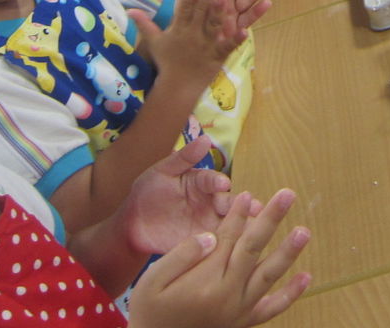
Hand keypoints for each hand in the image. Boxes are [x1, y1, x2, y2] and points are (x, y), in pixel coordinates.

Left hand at [120, 134, 251, 255]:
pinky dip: (229, 248)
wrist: (133, 224)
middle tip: (254, 208)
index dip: (218, 183)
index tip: (223, 184)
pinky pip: (218, 246)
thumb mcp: (162, 171)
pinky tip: (240, 250)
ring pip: (231, 225)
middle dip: (242, 205)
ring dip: (243, 226)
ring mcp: (208, 224)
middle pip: (230, 204)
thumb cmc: (148, 191)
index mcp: (201, 183)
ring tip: (256, 228)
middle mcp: (210, 203)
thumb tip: (206, 138)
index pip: (213, 181)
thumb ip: (184, 157)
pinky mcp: (203, 244)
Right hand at [127, 189, 311, 327]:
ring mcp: (239, 310)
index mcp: (205, 280)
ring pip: (268, 275)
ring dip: (287, 252)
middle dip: (270, 219)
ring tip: (304, 231)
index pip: (227, 238)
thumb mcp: (153, 280)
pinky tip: (306, 277)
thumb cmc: (149, 310)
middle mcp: (227, 294)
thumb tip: (211, 235)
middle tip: (288, 194)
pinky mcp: (244, 322)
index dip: (238, 214)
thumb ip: (182, 255)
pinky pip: (272, 308)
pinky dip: (290, 295)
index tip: (247, 194)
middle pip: (253, 248)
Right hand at [134, 0, 244, 79]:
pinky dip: (235, 40)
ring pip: (213, 25)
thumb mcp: (154, 42)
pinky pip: (227, 47)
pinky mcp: (217, 57)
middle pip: (201, 10)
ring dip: (219, 11)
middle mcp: (193, 34)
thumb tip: (129, 10)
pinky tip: (244, 30)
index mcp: (179, 28)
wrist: (177, 89)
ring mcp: (206, 45)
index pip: (184, 6)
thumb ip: (144, 24)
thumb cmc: (167, 63)